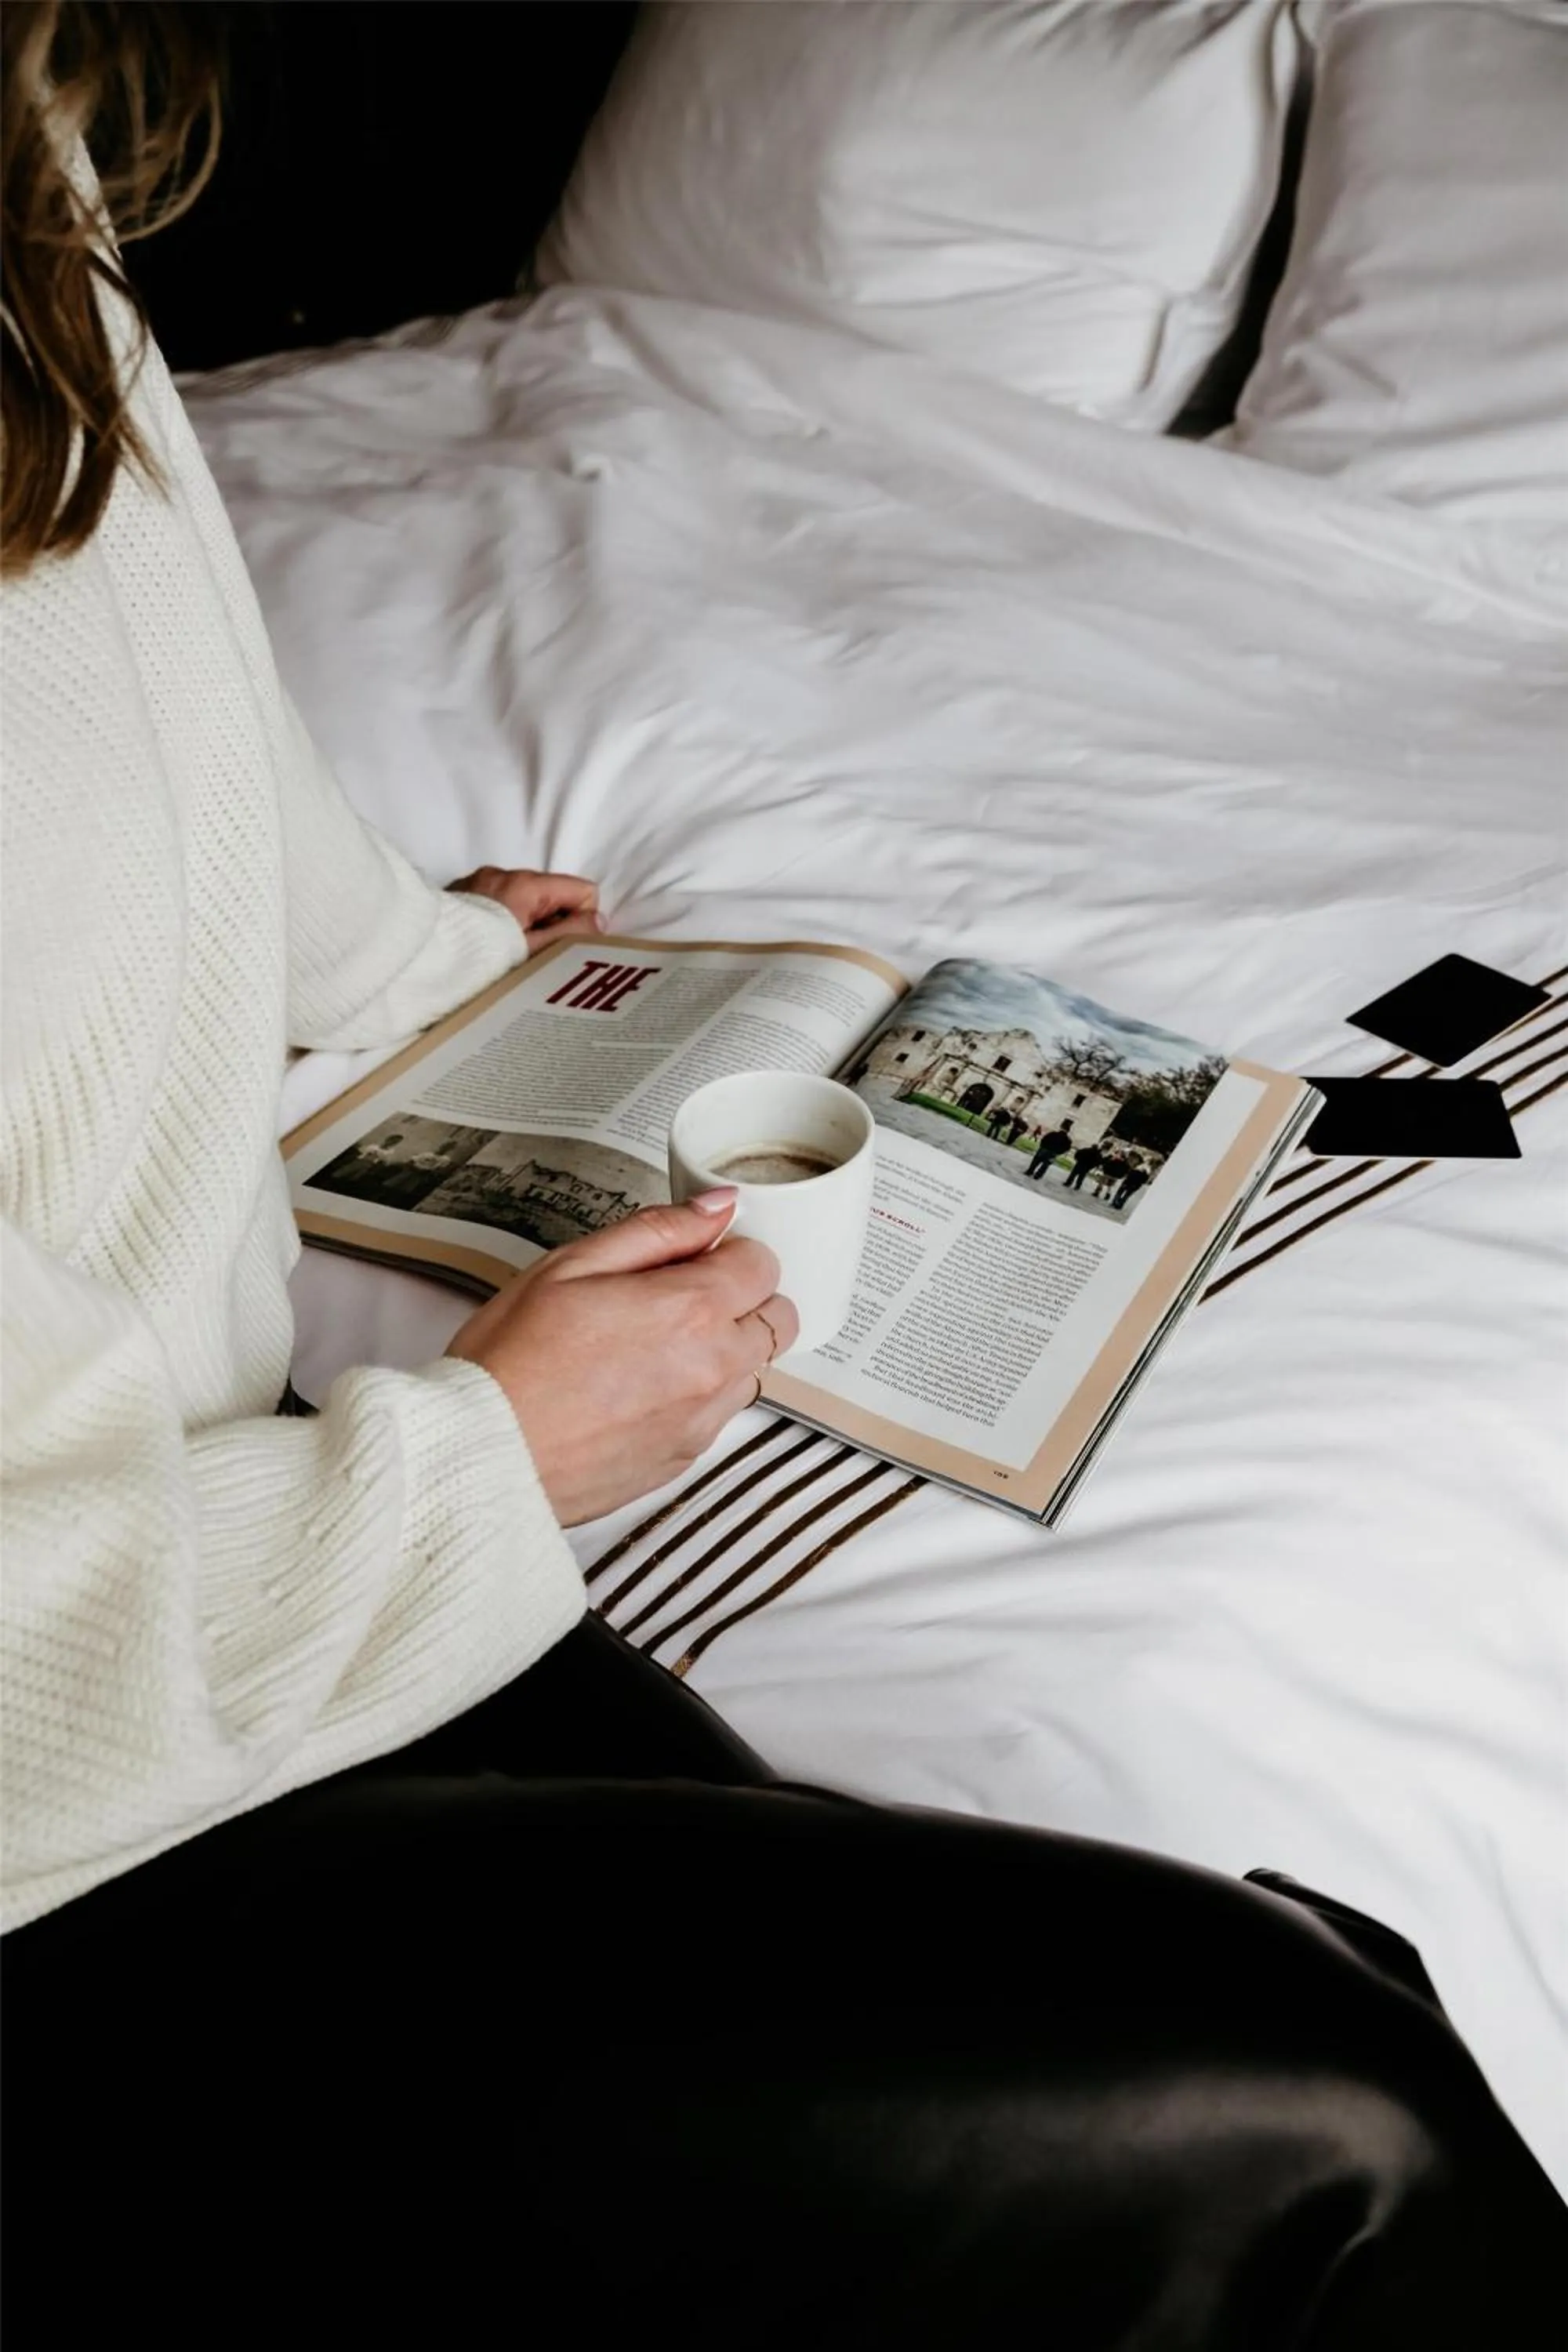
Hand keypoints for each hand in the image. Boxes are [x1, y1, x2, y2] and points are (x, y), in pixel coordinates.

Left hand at [447, 866, 602, 954]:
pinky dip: (500, 924)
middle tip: (533, 958)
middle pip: (552, 896)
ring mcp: (477, 883)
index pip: (581, 891)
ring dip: (525, 927)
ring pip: (524, 903)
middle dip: (551, 925)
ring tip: (506, 957)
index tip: (560, 948)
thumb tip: (597, 921)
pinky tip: (486, 948)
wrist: (419, 964)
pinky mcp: (459, 896)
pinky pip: (497, 905)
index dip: (580, 922)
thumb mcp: (534, 953)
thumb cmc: (480, 961)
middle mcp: (501, 875)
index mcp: (526, 884)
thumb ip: (572, 935)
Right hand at [447, 1194, 799, 1525]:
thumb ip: (657, 1231)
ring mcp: (702, 1421)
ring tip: (652, 1347)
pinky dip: (697, 1395)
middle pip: (778, 1319)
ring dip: (724, 1350)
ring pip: (754, 1369)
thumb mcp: (571, 1265)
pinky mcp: (683, 1459)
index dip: (728, 1252)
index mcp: (690, 1310)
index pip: (764, 1264)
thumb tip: (718, 1206)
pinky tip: (638, 1389)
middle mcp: (712, 1369)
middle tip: (679, 1298)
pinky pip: (719, 1415)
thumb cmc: (511, 1359)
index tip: (691, 1258)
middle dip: (742, 1299)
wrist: (481, 1454)